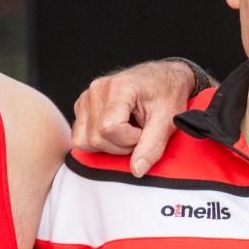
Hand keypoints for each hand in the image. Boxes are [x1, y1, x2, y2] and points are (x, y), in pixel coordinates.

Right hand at [71, 60, 202, 176]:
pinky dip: (100, 141)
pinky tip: (118, 131)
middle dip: (121, 145)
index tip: (145, 132)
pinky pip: (81, 137)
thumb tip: (137, 170)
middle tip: (140, 134)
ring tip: (129, 131)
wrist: (164, 78)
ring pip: (84, 141)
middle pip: (96, 138)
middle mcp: (97, 90)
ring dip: (109, 145)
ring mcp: (87, 98)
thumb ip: (152, 146)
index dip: (129, 140)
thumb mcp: (167, 121)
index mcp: (119, 87)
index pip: (109, 128)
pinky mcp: (83, 108)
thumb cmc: (167, 93)